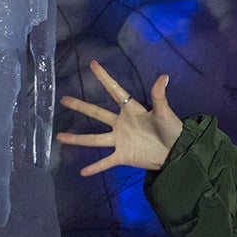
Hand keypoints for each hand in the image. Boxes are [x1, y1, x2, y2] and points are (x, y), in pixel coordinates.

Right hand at [56, 60, 183, 175]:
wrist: (176, 152)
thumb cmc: (171, 129)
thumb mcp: (165, 112)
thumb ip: (159, 96)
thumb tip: (164, 76)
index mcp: (131, 109)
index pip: (115, 91)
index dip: (104, 78)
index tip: (93, 65)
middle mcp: (121, 123)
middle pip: (97, 113)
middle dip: (81, 107)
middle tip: (64, 99)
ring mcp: (120, 140)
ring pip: (94, 139)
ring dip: (77, 139)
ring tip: (60, 136)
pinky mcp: (122, 156)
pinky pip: (106, 162)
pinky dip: (95, 167)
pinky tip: (82, 172)